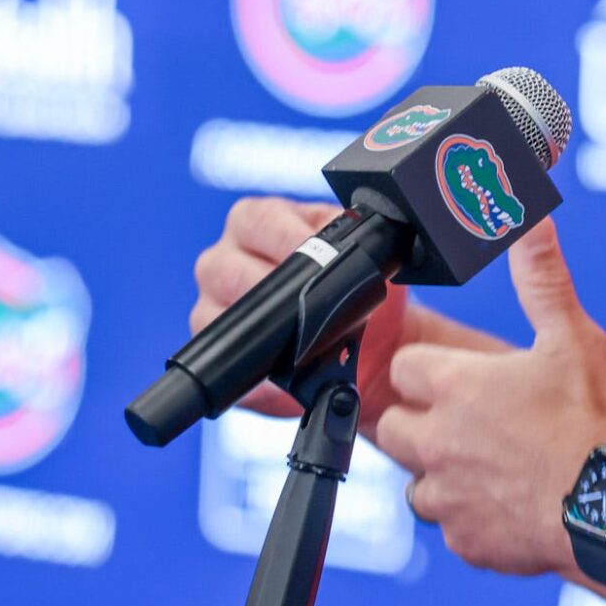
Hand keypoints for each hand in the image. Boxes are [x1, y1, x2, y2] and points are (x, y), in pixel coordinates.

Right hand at [189, 196, 519, 438]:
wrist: (379, 341)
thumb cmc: (372, 285)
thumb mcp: (372, 251)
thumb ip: (367, 234)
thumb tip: (392, 225)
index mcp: (262, 223)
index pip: (253, 218)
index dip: (278, 234)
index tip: (309, 252)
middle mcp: (232, 260)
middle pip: (222, 266)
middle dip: (264, 284)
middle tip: (303, 300)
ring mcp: (220, 308)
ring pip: (213, 317)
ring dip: (257, 334)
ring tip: (300, 342)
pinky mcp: (228, 356)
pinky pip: (229, 370)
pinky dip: (260, 384)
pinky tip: (290, 387)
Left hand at [373, 220, 605, 577]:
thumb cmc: (595, 420)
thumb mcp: (573, 336)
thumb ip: (542, 278)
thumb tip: (532, 222)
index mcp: (455, 386)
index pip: (405, 369)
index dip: (431, 371)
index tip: (459, 377)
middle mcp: (436, 441)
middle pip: (394, 425)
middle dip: (423, 420)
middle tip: (473, 419)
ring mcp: (446, 496)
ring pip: (415, 481)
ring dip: (442, 472)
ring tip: (491, 464)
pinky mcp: (465, 541)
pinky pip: (450, 527)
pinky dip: (471, 516)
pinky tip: (509, 504)